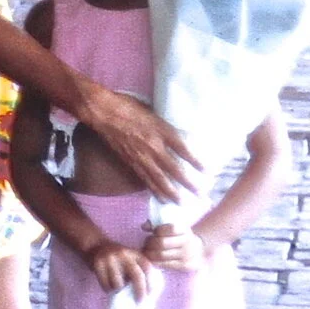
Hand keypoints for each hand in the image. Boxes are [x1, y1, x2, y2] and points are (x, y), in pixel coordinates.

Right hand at [78, 84, 199, 201]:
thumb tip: (177, 136)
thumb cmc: (127, 105)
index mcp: (160, 131)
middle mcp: (153, 146)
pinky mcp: (130, 161)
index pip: (183, 149)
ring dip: (172, 192)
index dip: (195, 161)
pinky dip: (153, 189)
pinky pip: (144, 178)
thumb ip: (163, 126)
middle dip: (188, 183)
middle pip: (174, 169)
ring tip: (182, 202)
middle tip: (200, 195)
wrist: (103, 112)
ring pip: (159, 178)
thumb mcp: (151, 112)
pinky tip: (161, 197)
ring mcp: (141, 156)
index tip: (207, 171)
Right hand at [83, 241, 151, 300]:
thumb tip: (146, 297)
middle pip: (137, 275)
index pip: (147, 268)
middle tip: (139, 302)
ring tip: (117, 291)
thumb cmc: (117, 260)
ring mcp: (110, 258)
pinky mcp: (98, 263)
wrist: (95, 245)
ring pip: (119, 284)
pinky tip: (107, 287)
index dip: (151, 283)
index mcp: (134, 253)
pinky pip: (105, 284)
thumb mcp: (129, 260)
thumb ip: (137, 272)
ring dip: (119, 292)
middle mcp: (123, 254)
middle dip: (140, 291)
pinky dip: (107, 290)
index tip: (151, 295)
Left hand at [142, 224, 207, 271]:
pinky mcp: (185, 266)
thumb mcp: (173, 227)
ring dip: (149, 253)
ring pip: (161, 255)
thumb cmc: (180, 237)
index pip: (168, 228)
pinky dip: (155, 262)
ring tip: (146, 252)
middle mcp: (187, 241)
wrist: (200, 251)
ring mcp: (187, 255)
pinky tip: (152, 260)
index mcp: (184, 229)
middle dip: (149, 243)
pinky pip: (166, 265)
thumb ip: (158, 224)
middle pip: (162, 243)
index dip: (156, 230)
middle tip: (145, 245)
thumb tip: (144, 227)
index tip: (152, 233)